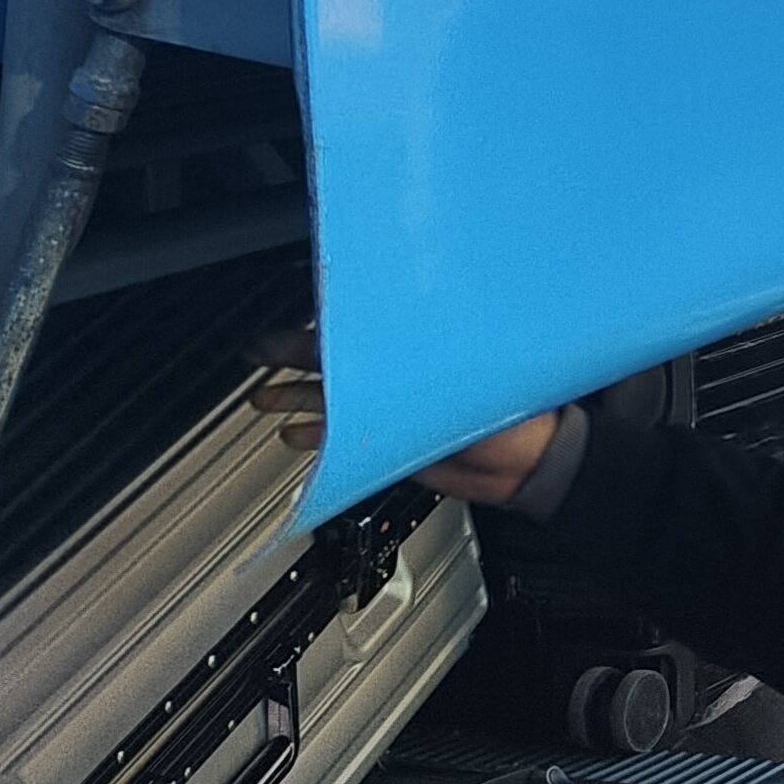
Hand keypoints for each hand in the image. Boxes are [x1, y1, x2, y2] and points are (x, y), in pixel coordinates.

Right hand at [244, 329, 558, 505]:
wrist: (526, 464)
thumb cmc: (510, 408)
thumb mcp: (457, 374)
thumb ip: (414, 354)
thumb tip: (373, 329)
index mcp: (413, 349)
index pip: (358, 329)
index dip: (322, 325)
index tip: (288, 320)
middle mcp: (400, 377)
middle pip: (336, 362)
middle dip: (292, 357)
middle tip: (256, 354)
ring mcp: (394, 412)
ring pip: (332, 400)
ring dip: (296, 397)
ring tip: (263, 395)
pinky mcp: (391, 446)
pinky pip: (343, 442)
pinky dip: (317, 438)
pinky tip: (294, 435)